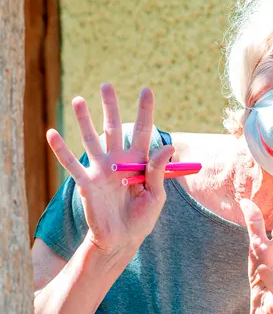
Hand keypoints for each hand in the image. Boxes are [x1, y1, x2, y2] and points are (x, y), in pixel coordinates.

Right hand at [46, 83, 171, 254]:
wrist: (122, 240)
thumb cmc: (142, 218)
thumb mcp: (157, 194)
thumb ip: (159, 171)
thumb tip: (167, 147)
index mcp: (139, 161)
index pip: (143, 131)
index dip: (145, 111)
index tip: (147, 90)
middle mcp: (118, 160)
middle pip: (114, 128)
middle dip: (110, 107)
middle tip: (107, 85)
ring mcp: (100, 170)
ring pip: (91, 139)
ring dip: (84, 120)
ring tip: (78, 99)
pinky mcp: (87, 183)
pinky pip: (71, 164)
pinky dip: (61, 149)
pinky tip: (52, 133)